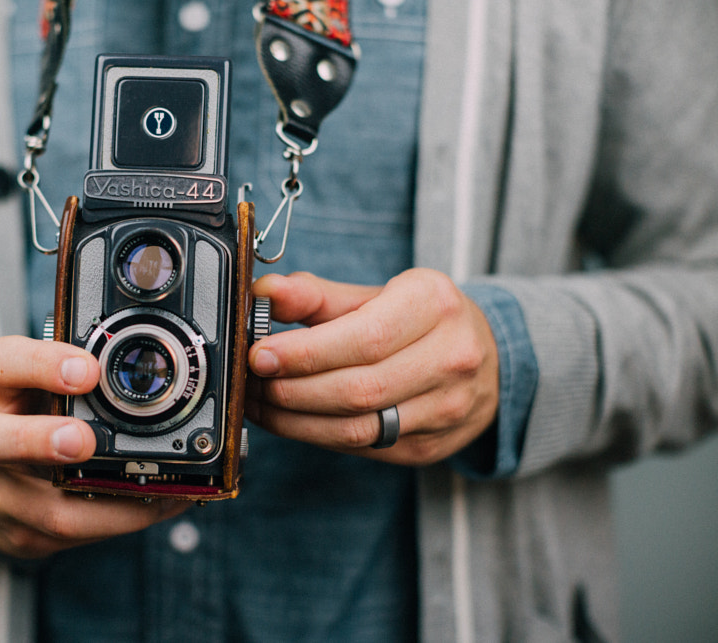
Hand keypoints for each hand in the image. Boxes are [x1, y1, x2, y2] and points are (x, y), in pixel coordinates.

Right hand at [0, 335, 188, 558]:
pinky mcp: (21, 534)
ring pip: (44, 509)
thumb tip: (156, 372)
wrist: (1, 482)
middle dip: (36, 441)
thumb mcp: (49, 384)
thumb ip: (87, 374)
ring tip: (157, 488)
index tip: (89, 371)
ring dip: (110, 503)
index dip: (41, 365)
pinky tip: (158, 505)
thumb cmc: (36, 416)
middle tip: (83, 441)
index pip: (1, 363)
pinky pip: (75, 534)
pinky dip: (123, 520)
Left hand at [247, 269, 498, 465]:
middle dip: (292, 389)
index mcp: (435, 304)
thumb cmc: (421, 320)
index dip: (305, 353)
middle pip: (358, 388)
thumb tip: (265, 292)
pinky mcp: (430, 446)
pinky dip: (316, 436)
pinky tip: (290, 420)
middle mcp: (451, 357)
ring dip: (296, 420)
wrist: (487, 360)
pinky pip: (362, 447)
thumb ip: (318, 296)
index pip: (364, 338)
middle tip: (253, 380)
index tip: (261, 354)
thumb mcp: (377, 294)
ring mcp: (447, 408)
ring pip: (358, 427)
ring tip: (261, 403)